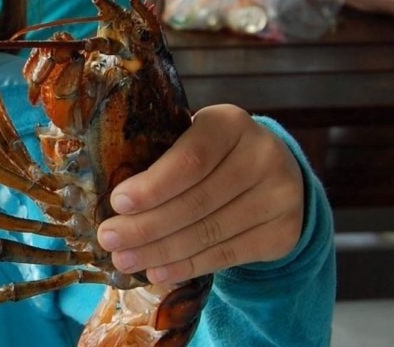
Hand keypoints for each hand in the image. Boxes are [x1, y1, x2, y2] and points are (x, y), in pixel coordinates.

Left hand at [95, 104, 303, 283]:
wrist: (272, 173)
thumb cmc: (212, 155)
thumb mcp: (189, 139)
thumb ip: (160, 159)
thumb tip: (112, 204)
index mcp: (230, 123)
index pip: (190, 160)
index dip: (152, 186)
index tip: (117, 203)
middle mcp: (263, 156)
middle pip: (197, 201)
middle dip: (146, 226)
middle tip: (109, 239)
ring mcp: (280, 196)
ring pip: (209, 232)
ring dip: (160, 252)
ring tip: (125, 260)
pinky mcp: (284, 232)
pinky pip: (227, 254)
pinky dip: (187, 266)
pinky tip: (158, 271)